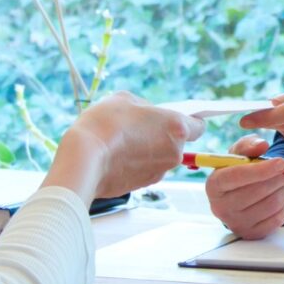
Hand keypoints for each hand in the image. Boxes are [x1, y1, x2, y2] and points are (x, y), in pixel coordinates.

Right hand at [45, 92, 204, 201]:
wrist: (84, 160)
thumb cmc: (105, 125)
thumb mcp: (124, 99)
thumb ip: (145, 106)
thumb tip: (148, 114)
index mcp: (176, 127)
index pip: (199, 127)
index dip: (189, 122)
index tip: (176, 119)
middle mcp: (174, 152)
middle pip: (176, 142)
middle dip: (161, 135)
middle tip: (138, 127)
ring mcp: (160, 171)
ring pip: (160, 156)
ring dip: (147, 149)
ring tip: (122, 141)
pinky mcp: (144, 184)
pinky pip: (146, 169)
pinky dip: (136, 163)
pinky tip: (117, 155)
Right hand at [205, 135, 283, 238]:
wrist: (238, 196)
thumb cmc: (238, 171)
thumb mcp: (238, 154)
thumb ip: (249, 145)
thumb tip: (262, 145)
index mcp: (214, 185)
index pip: (236, 177)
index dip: (261, 169)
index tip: (282, 162)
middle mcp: (221, 207)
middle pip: (257, 192)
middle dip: (280, 178)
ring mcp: (236, 223)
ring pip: (270, 205)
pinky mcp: (252, 233)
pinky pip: (277, 219)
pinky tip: (283, 195)